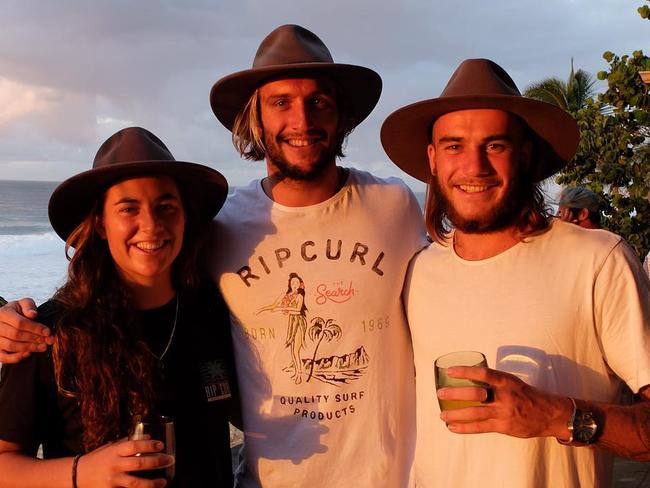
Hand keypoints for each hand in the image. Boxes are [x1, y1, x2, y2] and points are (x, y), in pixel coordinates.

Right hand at [0, 299, 52, 362]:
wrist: (7, 319)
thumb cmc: (18, 311)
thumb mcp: (23, 304)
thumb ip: (29, 306)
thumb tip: (33, 314)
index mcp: (3, 314)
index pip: (19, 323)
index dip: (35, 328)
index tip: (48, 332)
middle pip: (16, 335)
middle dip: (35, 338)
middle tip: (49, 341)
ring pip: (11, 346)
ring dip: (29, 348)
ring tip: (43, 347)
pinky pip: (3, 357)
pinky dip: (15, 358)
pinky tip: (29, 354)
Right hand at [77, 438, 173, 487]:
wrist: (77, 475)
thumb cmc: (97, 458)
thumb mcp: (110, 447)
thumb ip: (127, 442)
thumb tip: (148, 436)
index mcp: (114, 451)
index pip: (134, 446)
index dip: (148, 445)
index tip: (161, 445)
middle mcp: (114, 465)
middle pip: (138, 464)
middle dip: (156, 462)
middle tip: (170, 460)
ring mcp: (112, 480)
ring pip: (134, 483)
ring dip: (151, 483)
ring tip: (163, 482)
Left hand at [437, 366, 571, 438]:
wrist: (549, 414)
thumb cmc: (526, 395)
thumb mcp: (511, 382)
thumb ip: (493, 381)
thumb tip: (470, 379)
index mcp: (505, 381)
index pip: (483, 374)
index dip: (465, 371)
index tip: (449, 371)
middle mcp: (504, 396)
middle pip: (476, 395)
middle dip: (455, 394)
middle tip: (440, 393)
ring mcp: (503, 412)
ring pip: (475, 413)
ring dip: (456, 414)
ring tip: (442, 414)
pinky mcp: (503, 427)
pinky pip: (480, 428)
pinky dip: (464, 428)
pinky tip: (452, 427)